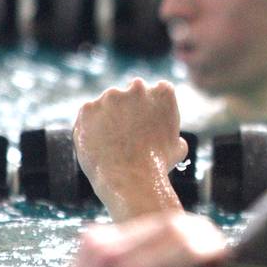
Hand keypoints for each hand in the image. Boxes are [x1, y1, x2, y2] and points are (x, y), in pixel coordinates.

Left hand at [2, 213, 226, 266]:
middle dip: (200, 231)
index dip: (211, 243)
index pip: (188, 241)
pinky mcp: (93, 235)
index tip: (221, 252)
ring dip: (179, 231)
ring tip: (187, 248)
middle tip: (210, 244)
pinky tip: (156, 252)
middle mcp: (117, 251)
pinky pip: (137, 227)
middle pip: (175, 222)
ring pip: (157, 221)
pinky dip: (154, 236)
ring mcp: (102, 239)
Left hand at [73, 78, 186, 220]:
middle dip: (130, 107)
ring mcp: (110, 96)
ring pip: (108, 103)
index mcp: (164, 92)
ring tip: (113, 141)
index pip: (158, 90)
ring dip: (109, 116)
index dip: (153, 107)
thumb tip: (175, 140)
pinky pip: (88, 114)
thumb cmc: (158, 165)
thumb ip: (174, 134)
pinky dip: (91, 126)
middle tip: (128, 131)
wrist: (131, 178)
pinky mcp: (87, 108)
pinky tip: (98, 142)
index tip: (149, 121)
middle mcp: (137, 87)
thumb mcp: (178, 147)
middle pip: (132, 92)